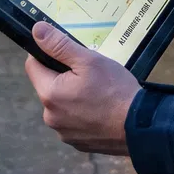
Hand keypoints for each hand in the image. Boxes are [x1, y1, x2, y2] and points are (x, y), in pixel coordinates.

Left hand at [23, 21, 141, 155]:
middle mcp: (50, 117)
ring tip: (98, 93)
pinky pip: (73, 122)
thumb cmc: (116, 91)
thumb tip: (36, 30)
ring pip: (61, 105)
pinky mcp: (77, 143)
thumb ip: (59, 45)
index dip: (47, 55)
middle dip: (63, 77)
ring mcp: (64, 133)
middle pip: (48, 86)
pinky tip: (101, 110)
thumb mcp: (89, 60)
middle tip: (89, 74)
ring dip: (73, 97)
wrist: (141, 127)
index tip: (66, 55)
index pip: (32, 66)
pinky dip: (83, 114)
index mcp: (49, 94)